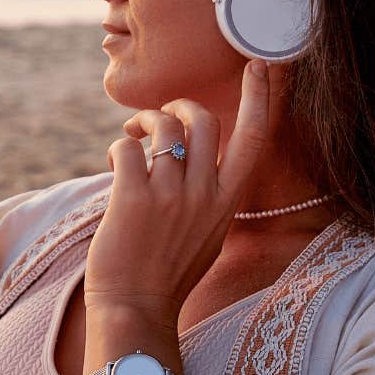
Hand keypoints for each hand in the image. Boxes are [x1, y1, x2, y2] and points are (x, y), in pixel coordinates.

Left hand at [86, 59, 278, 327]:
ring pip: (164, 128)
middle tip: (161, 119)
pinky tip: (115, 162)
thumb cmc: (168, 273)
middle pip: (203, 120)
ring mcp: (170, 196)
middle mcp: (204, 195)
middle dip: (178, 106)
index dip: (259, 97)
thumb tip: (193, 154)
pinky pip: (127, 147)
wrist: (136, 309)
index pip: (254, 138)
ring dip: (144, 123)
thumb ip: (210, 194)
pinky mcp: (132, 199)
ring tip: (132, 137)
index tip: (258, 66)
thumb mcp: (208, 232)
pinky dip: (118, 146)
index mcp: (227, 202)